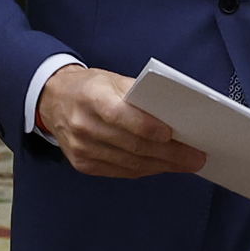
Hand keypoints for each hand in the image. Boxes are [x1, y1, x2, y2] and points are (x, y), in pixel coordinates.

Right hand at [37, 65, 207, 177]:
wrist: (54, 101)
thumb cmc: (90, 87)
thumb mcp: (112, 79)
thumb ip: (139, 94)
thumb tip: (174, 113)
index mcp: (90, 97)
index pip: (120, 115)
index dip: (147, 127)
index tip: (173, 134)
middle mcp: (83, 125)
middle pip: (131, 145)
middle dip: (169, 153)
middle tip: (195, 156)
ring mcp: (81, 148)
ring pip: (130, 163)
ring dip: (162, 165)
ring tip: (186, 164)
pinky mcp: (83, 164)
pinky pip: (121, 171)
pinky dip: (145, 169)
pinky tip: (162, 165)